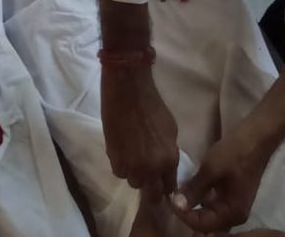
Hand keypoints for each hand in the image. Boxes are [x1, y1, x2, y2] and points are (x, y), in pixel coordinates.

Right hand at [102, 62, 179, 201]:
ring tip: (133, 157)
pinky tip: (122, 150)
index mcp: (169, 160)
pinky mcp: (114, 158)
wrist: (127, 88)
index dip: (165, 185)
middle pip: (152, 194)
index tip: (161, 181)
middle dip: (151, 188)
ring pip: (134, 182)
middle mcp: (151, 169)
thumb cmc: (151, 103)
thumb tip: (164, 163)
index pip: (170, 188)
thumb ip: (168, 151)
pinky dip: (121, 164)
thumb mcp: (170, 129)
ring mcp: (131, 166)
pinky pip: (119, 171)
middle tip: (147, 175)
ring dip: (135, 174)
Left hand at [171, 126, 272, 232]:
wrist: (256, 135)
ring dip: (192, 207)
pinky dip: (200, 200)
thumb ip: (195, 189)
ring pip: (208, 214)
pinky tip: (188, 189)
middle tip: (170, 198)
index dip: (184, 214)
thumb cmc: (236, 152)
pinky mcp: (230, 195)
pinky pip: (212, 204)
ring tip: (176, 195)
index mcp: (233, 214)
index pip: (203, 225)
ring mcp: (233, 205)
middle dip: (187, 214)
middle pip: (206, 223)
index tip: (169, 198)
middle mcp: (234, 215)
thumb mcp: (212, 169)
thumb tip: (176, 205)